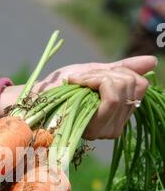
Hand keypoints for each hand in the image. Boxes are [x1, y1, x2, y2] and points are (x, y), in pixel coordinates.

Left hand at [0, 56, 156, 139]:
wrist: (38, 96)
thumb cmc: (62, 86)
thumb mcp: (96, 73)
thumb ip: (124, 69)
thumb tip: (154, 61)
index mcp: (118, 112)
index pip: (141, 86)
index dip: (121, 72)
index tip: (95, 74)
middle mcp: (116, 125)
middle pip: (133, 85)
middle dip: (107, 73)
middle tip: (83, 78)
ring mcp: (108, 129)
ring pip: (122, 89)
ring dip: (97, 77)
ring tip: (79, 82)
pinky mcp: (97, 128)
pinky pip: (111, 95)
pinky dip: (93, 81)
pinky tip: (77, 84)